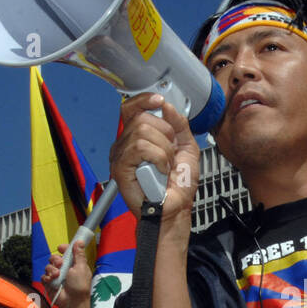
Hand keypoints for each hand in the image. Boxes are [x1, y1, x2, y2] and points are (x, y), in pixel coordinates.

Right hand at [42, 239, 92, 307]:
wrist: (72, 302)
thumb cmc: (80, 286)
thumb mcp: (81, 268)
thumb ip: (79, 255)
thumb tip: (79, 242)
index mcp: (74, 264)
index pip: (67, 252)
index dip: (63, 248)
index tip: (61, 248)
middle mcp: (65, 269)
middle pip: (54, 257)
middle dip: (55, 259)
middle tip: (60, 264)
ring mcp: (56, 276)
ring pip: (48, 266)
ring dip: (51, 269)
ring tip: (57, 275)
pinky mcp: (49, 283)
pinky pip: (44, 276)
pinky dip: (47, 278)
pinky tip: (52, 281)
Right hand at [109, 94, 199, 231]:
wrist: (177, 207)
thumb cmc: (178, 183)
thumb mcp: (185, 146)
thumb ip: (178, 124)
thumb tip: (166, 105)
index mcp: (137, 136)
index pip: (131, 108)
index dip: (144, 100)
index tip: (159, 100)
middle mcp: (125, 144)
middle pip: (140, 118)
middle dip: (165, 133)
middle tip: (170, 153)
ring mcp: (121, 156)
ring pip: (142, 132)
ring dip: (163, 149)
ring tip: (166, 165)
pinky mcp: (120, 168)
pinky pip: (139, 148)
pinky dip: (157, 157)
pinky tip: (160, 170)